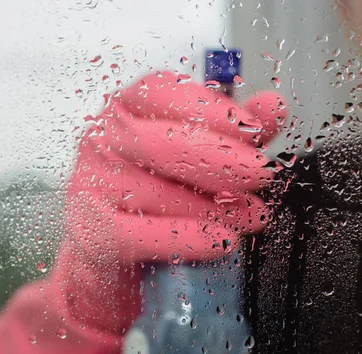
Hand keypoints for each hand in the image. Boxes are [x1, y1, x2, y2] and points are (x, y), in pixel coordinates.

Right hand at [61, 71, 285, 332]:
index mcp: (127, 108)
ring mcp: (89, 184)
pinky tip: (220, 241)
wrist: (114, 253)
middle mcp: (102, 138)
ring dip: (214, 208)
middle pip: (163, 142)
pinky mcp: (89, 232)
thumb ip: (234, 131)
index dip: (213, 109)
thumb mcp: (197, 158)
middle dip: (221, 159)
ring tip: (250, 217)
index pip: (165, 92)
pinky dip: (186, 239)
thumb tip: (271, 106)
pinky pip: (141, 234)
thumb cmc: (158, 195)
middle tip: (261, 173)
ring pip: (159, 194)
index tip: (253, 128)